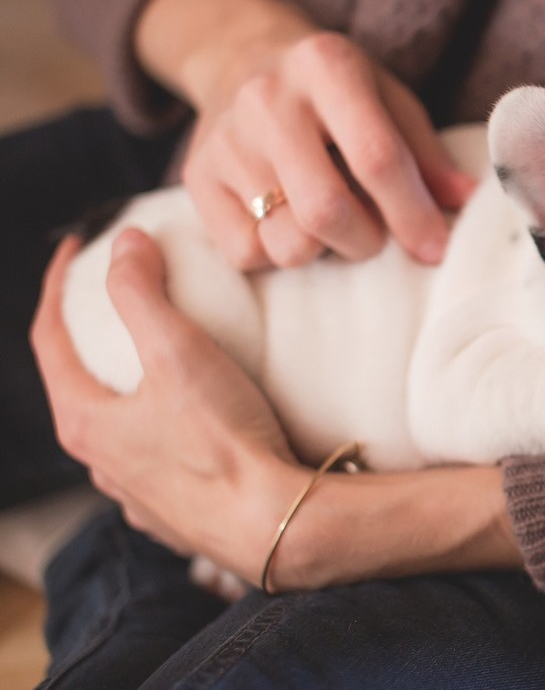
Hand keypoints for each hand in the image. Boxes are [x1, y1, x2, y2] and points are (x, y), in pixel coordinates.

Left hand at [31, 231, 522, 587]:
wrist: (274, 523)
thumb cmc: (224, 441)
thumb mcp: (179, 353)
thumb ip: (144, 294)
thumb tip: (125, 243)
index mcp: (85, 421)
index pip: (48, 339)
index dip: (58, 285)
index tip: (77, 249)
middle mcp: (100, 463)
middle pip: (79, 384)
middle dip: (93, 337)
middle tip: (120, 301)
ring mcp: (136, 493)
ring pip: (118, 428)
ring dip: (128, 388)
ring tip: (161, 360)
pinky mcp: (175, 513)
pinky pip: (156, 460)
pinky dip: (162, 428)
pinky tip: (193, 422)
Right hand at [137, 0, 475, 269]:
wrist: (239, 57)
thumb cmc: (334, 90)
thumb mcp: (388, 99)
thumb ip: (426, 154)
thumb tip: (469, 202)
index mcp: (326, 66)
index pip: (376, 157)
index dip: (412, 213)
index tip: (435, 249)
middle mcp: (267, 99)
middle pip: (326, 210)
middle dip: (366, 240)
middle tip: (376, 234)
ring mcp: (225, 140)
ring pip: (286, 241)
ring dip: (323, 250)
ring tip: (331, 223)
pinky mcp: (196, 178)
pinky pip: (246, 253)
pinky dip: (277, 253)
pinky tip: (287, 221)